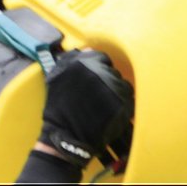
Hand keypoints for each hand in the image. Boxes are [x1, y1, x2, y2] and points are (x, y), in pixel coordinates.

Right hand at [40, 49, 133, 167]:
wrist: (66, 135)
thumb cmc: (59, 107)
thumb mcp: (57, 77)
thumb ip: (72, 60)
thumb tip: (88, 50)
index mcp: (83, 63)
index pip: (101, 57)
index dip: (99, 67)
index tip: (96, 76)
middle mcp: (100, 72)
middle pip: (113, 71)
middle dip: (108, 81)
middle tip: (99, 94)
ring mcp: (113, 88)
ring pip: (123, 85)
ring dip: (117, 93)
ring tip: (106, 105)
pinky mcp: (124, 104)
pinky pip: (129, 100)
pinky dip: (123, 106)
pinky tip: (112, 113)